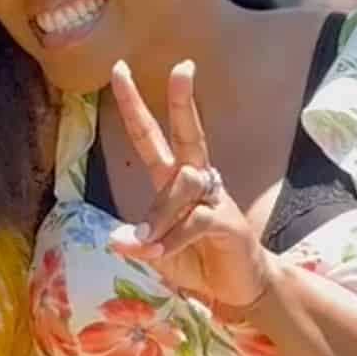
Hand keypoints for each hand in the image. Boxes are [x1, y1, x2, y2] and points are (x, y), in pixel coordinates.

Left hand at [107, 59, 273, 312]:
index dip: (135, 105)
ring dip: (159, 218)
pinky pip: (194, 219)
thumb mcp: (158, 252)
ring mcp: (214, 198)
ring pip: (180, 187)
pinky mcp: (227, 220)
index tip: (119, 70)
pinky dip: (173, 236)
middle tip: (182, 66)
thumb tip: (117, 239)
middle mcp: (195, 180)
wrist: (240, 290)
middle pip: (187, 133)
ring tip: (149, 246)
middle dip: (182, 100)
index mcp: (173, 180)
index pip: (150, 135)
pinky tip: (160, 251)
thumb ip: (140, 242)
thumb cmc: (197, 260)